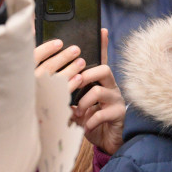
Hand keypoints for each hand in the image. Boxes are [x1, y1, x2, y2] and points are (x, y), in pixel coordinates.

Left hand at [35, 29, 124, 154]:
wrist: (106, 141)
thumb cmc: (88, 119)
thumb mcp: (77, 104)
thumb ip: (70, 93)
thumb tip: (52, 84)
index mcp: (99, 81)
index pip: (101, 58)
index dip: (102, 44)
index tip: (102, 30)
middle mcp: (110, 87)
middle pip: (103, 69)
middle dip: (85, 75)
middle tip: (74, 85)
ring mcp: (116, 100)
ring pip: (100, 90)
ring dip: (84, 102)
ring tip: (76, 113)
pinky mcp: (118, 114)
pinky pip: (103, 113)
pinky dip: (90, 120)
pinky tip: (85, 127)